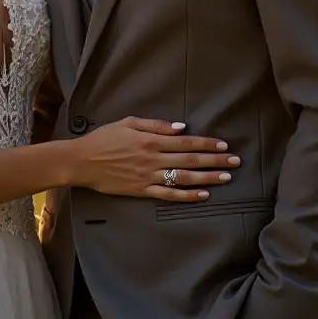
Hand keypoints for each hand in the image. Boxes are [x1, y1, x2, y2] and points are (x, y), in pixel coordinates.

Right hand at [68, 118, 239, 199]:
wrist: (82, 161)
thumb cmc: (103, 138)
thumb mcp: (127, 123)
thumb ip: (155, 125)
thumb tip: (181, 127)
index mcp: (151, 139)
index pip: (186, 141)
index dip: (207, 143)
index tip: (224, 145)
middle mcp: (153, 158)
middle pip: (190, 159)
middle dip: (215, 160)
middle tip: (235, 162)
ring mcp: (148, 176)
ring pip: (184, 177)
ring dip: (207, 178)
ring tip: (225, 178)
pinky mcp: (142, 190)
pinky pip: (169, 195)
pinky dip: (187, 196)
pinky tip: (202, 196)